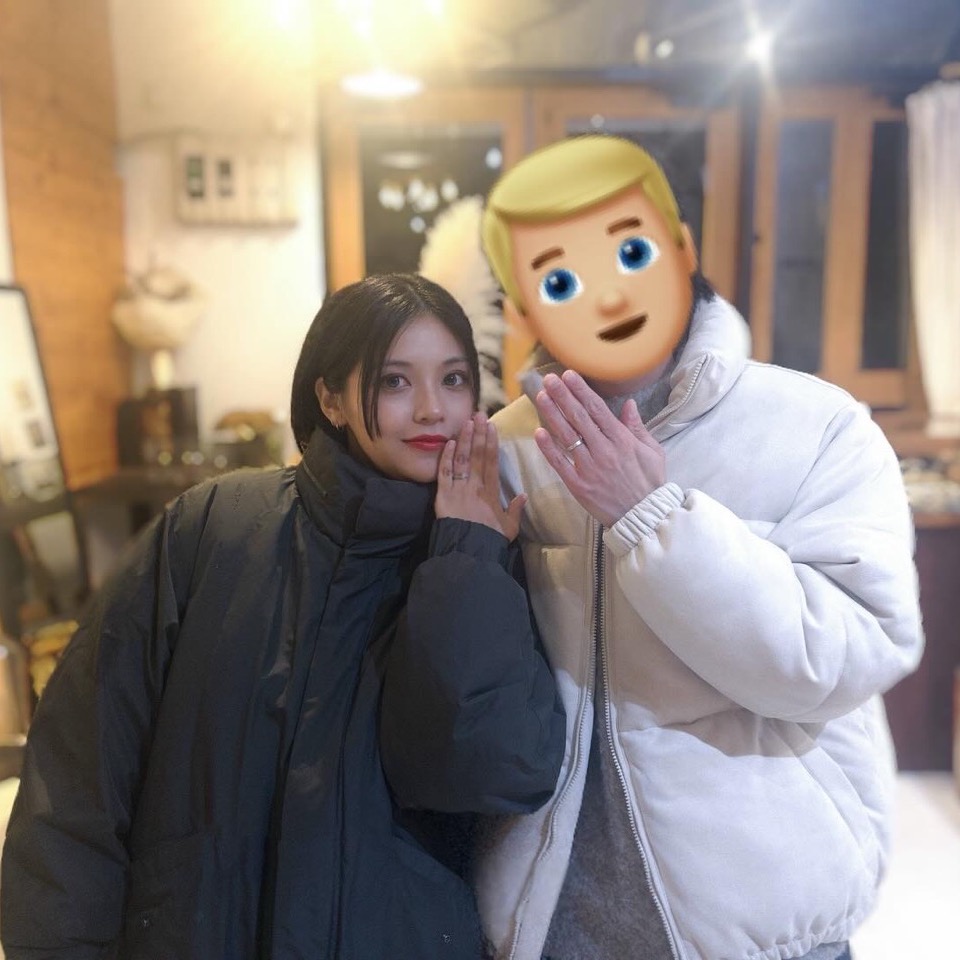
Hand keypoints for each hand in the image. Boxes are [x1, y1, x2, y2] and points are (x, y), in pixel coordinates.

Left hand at [435, 412, 526, 540]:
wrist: (468, 551)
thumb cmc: (489, 540)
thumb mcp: (509, 527)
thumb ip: (515, 510)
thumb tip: (523, 495)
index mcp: (491, 492)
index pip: (491, 462)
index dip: (491, 443)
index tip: (492, 427)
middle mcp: (475, 486)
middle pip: (477, 455)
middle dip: (478, 433)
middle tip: (479, 415)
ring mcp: (458, 489)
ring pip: (461, 460)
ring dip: (463, 440)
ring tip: (466, 422)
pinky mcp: (443, 495)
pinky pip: (444, 473)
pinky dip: (446, 458)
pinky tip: (449, 443)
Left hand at [533, 370, 665, 526]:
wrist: (644, 516)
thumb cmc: (650, 483)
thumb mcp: (652, 451)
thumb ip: (637, 427)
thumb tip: (628, 404)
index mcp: (622, 440)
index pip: (597, 409)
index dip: (580, 390)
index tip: (568, 375)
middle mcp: (603, 450)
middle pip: (578, 417)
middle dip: (562, 395)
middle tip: (548, 379)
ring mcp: (589, 468)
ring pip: (567, 436)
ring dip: (552, 415)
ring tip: (541, 397)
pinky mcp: (578, 485)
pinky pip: (560, 464)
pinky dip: (548, 448)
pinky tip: (538, 432)